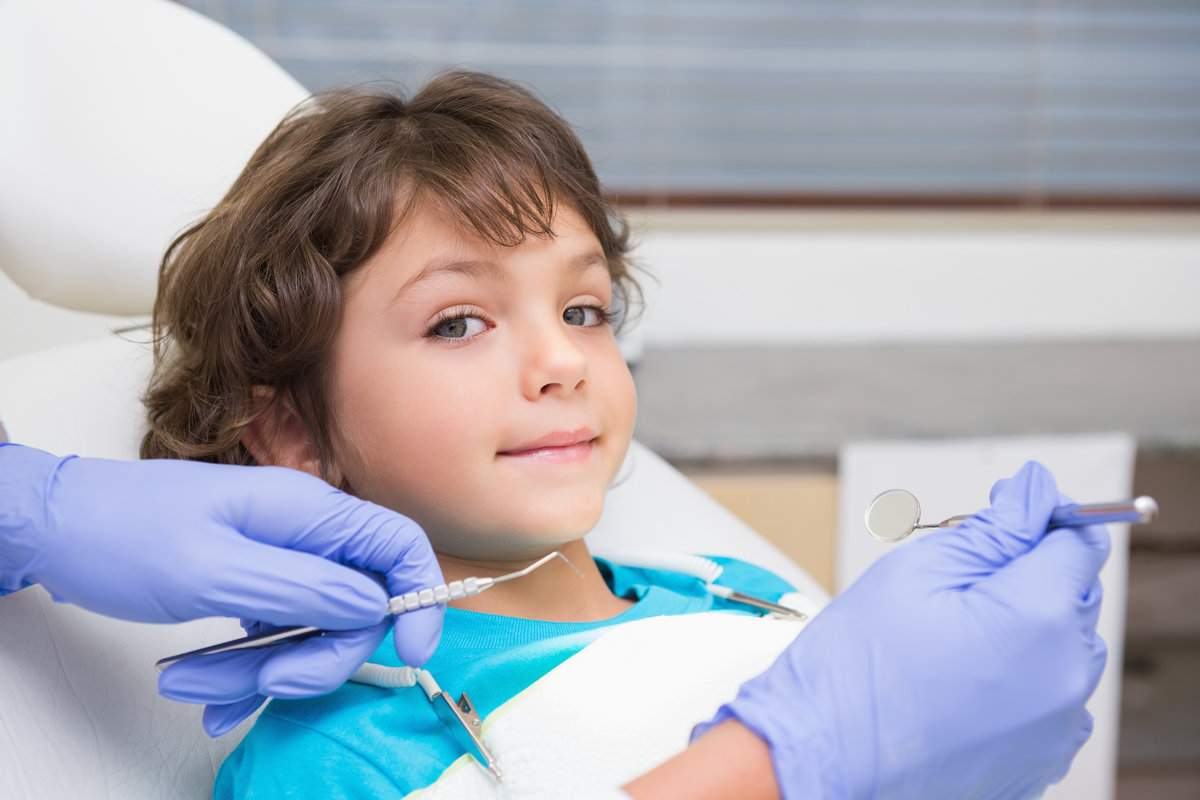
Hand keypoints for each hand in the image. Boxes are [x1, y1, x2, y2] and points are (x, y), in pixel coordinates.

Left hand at [1, 444, 443, 734]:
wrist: (56, 529)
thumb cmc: (124, 535)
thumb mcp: (216, 571)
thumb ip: (305, 590)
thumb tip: (375, 608)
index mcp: (308, 513)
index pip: (397, 545)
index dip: (419, 597)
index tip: (412, 650)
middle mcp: (303, 535)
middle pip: (355, 607)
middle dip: (315, 658)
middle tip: (265, 684)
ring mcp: (276, 561)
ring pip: (308, 631)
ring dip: (260, 671)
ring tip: (191, 682)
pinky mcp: (250, 585)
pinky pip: (271, 638)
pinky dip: (243, 672)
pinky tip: (206, 690)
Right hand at [693, 461, 1109, 799]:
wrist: (819, 755)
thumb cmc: (854, 667)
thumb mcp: (917, 570)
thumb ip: (991, 528)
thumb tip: (1035, 493)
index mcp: (1038, 619)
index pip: (1077, 543)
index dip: (1039, 520)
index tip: (1005, 516)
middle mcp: (1064, 678)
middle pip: (1072, 594)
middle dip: (1025, 574)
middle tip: (952, 581)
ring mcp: (1056, 728)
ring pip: (1063, 649)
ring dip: (1024, 629)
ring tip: (950, 638)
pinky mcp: (1038, 760)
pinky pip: (1050, 700)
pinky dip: (1018, 680)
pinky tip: (961, 679)